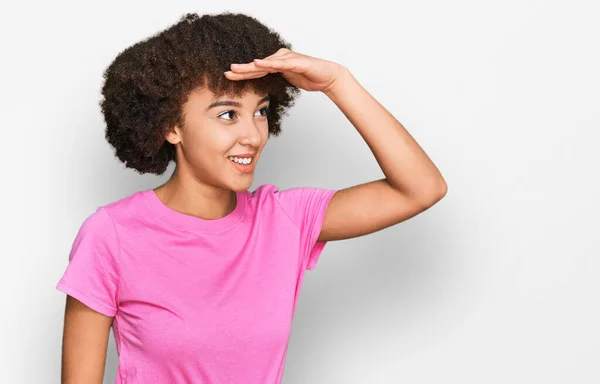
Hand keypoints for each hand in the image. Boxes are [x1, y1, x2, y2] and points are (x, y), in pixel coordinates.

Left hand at [224, 48, 346, 92]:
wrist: (327, 77)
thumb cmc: (309, 77)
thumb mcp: (288, 80)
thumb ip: (277, 79)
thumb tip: (265, 86)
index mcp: (277, 63)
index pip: (257, 70)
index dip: (243, 73)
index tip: (229, 77)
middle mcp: (280, 58)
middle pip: (258, 66)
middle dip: (242, 70)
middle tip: (227, 72)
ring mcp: (288, 59)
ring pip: (266, 64)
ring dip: (251, 67)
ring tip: (238, 68)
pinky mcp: (297, 62)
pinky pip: (281, 63)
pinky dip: (269, 63)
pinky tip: (259, 63)